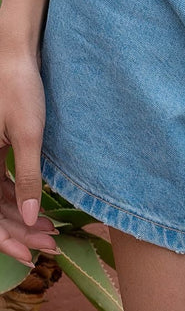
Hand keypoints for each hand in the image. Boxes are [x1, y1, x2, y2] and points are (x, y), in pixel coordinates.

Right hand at [0, 46, 57, 267]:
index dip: (7, 240)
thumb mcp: (28, 133)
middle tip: (51, 245)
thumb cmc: (19, 88)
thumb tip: (28, 218)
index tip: (30, 255)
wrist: (13, 55)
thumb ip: (26, 176)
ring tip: (50, 231)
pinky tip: (38, 210)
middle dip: (20, 232)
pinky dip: (17, 199)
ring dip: (20, 218)